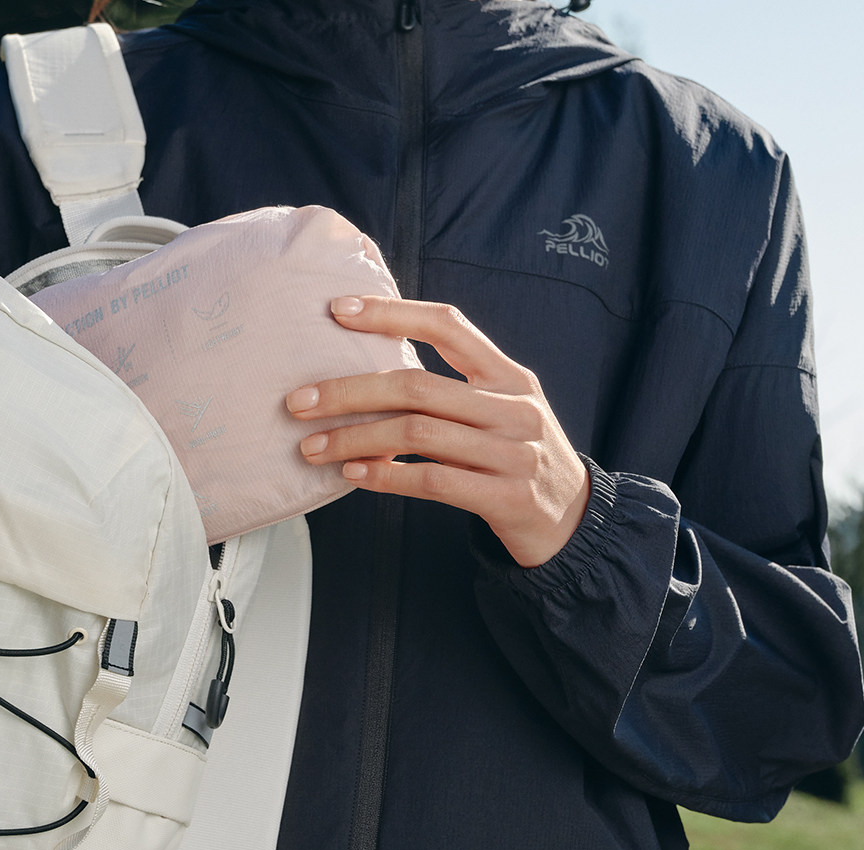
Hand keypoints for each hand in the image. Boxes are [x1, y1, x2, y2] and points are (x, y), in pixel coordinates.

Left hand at [285, 297, 589, 567]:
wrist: (571, 520)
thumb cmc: (516, 460)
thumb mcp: (500, 411)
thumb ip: (452, 389)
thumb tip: (368, 376)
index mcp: (508, 375)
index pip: (446, 325)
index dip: (390, 313)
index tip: (337, 311)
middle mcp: (512, 406)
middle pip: (415, 385)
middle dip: (348, 392)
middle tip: (298, 403)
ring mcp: (511, 452)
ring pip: (416, 433)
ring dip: (354, 439)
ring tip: (312, 449)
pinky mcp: (504, 496)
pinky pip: (431, 481)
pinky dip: (385, 476)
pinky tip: (353, 476)